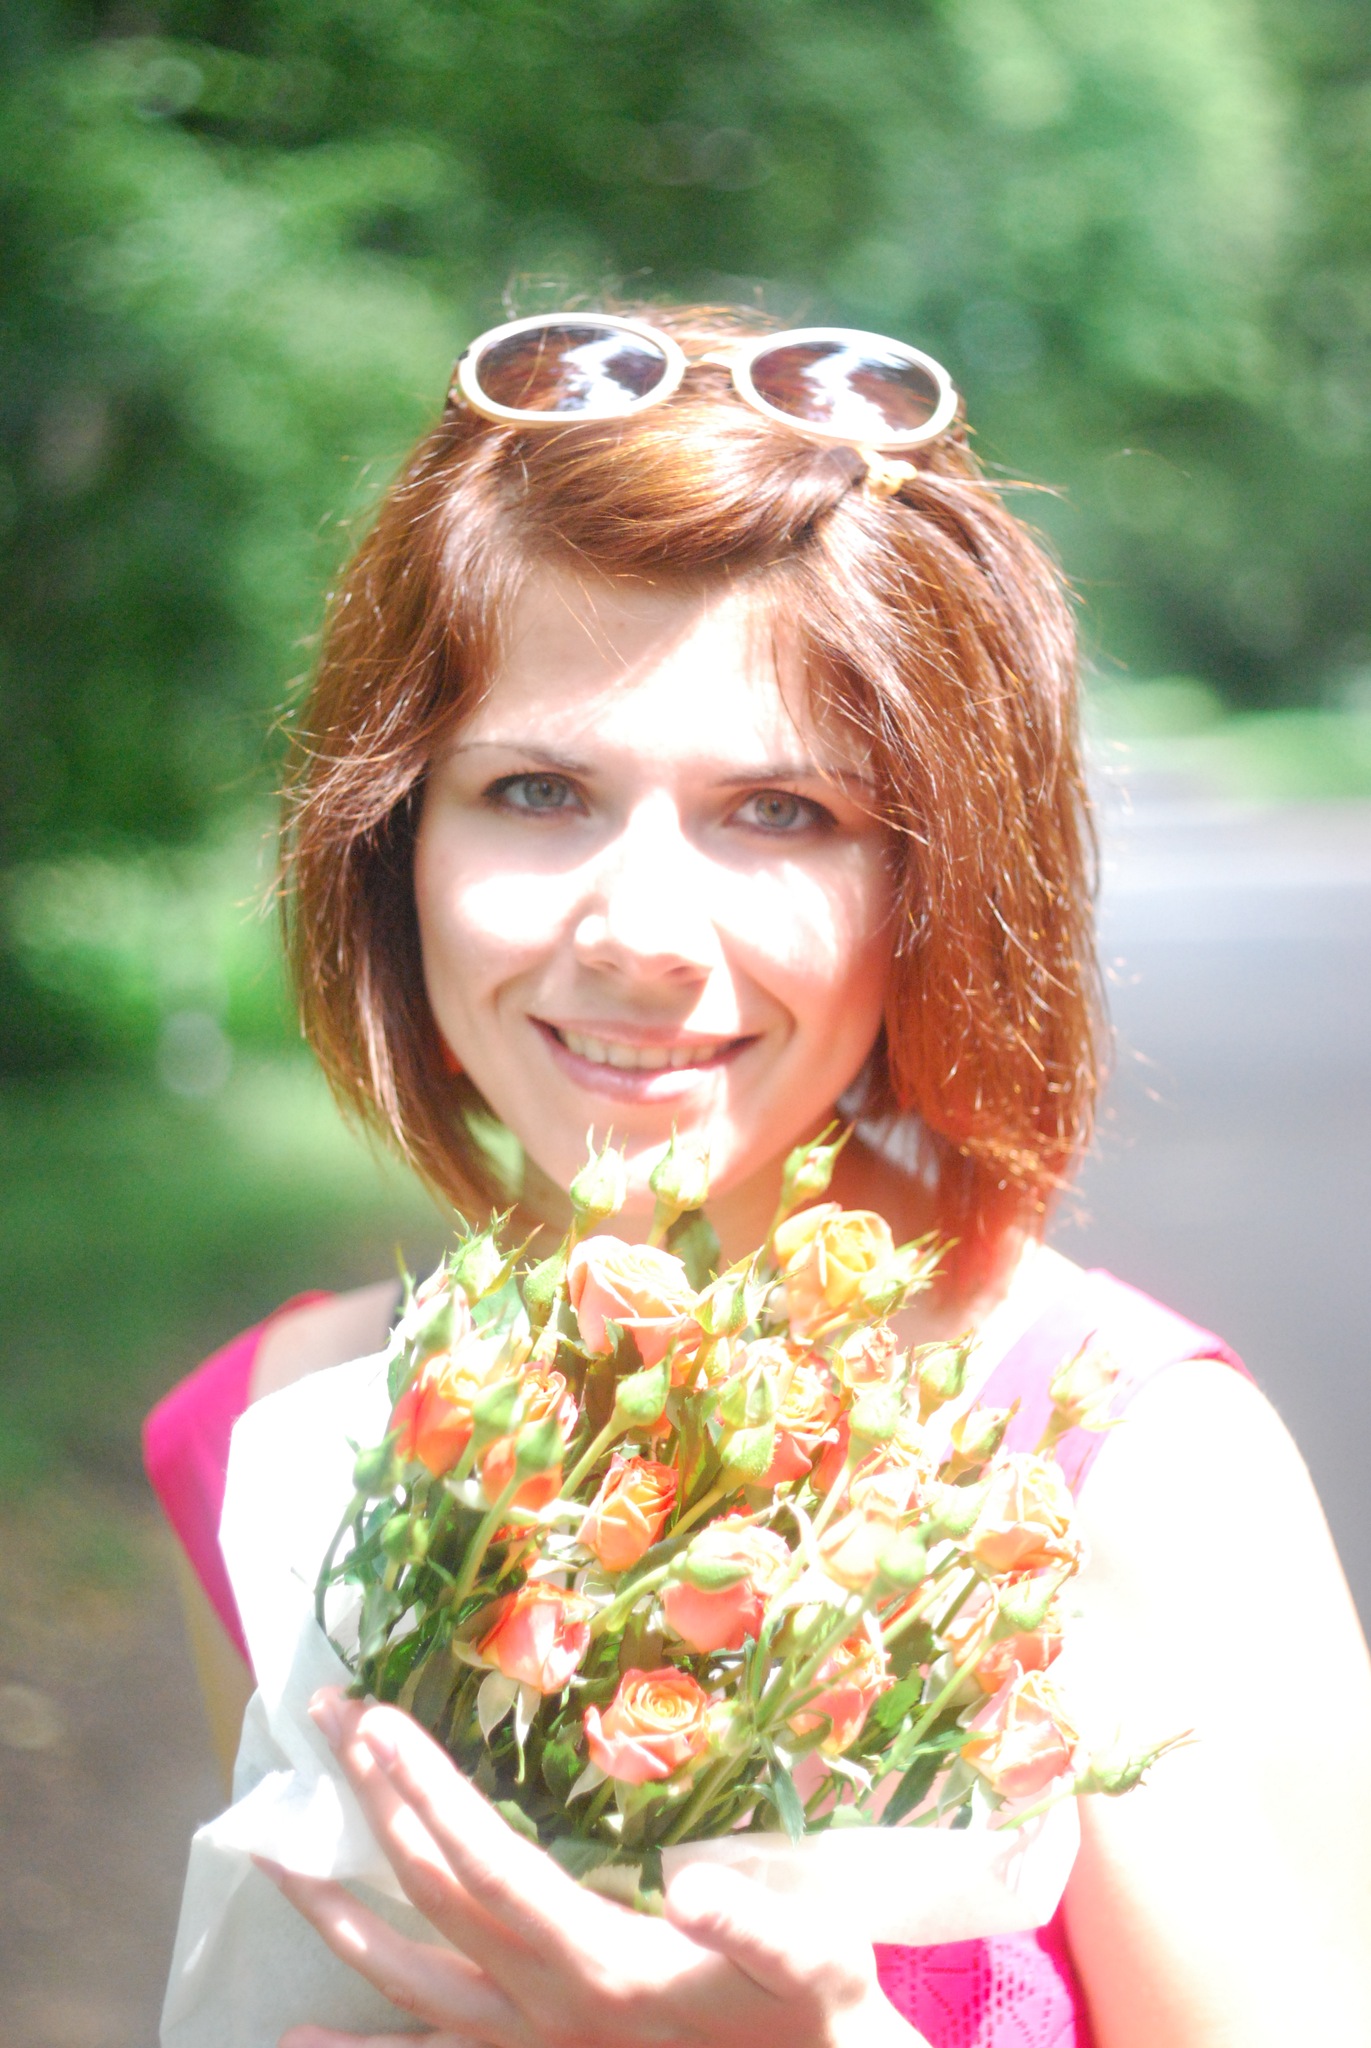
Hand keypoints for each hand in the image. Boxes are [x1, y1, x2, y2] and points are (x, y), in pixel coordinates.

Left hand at [259, 1687, 924, 2047]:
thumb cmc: (825, 2024)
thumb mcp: (821, 1969)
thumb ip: (764, 1931)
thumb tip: (702, 1886)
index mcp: (603, 1966)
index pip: (487, 1862)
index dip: (425, 1790)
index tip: (373, 1722)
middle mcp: (549, 2009)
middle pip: (433, 1896)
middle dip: (373, 1803)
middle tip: (324, 1723)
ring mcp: (536, 2042)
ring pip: (411, 1979)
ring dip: (338, 1915)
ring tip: (272, 1863)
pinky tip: (300, 2041)